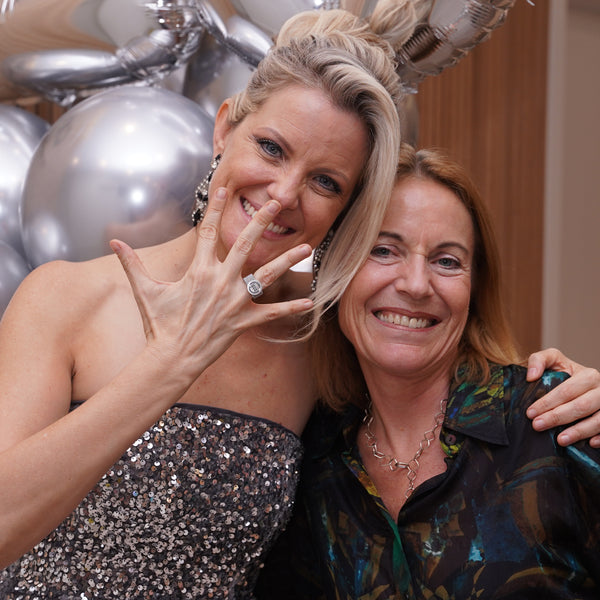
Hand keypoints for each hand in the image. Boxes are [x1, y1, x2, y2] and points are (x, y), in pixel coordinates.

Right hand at [110, 188, 312, 376]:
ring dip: (288, 260)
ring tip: (308, 248)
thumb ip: (132, 263)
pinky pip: (271, 313)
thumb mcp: (144, 291)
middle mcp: (220, 280)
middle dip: (262, 220)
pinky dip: (291, 309)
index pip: (208, 230)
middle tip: (278, 202)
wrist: (171, 358)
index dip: (215, 208)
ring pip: (267, 274)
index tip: (223, 188)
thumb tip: (112, 242)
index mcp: (198, 270)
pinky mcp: (243, 321)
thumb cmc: (158, 324)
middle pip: (246, 243)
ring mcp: (235, 301)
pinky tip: (311, 303)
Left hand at [525, 348, 599, 446]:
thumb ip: (539, 360)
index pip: (566, 391)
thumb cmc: (564, 373)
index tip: (530, 413)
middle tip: (537, 426)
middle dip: (557, 417)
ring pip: (598, 420)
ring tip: (560, 440)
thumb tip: (531, 376)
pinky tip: (589, 444)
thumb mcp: (553, 360)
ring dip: (579, 432)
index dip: (547, 402)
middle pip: (580, 406)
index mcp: (588, 375)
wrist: (581, 383)